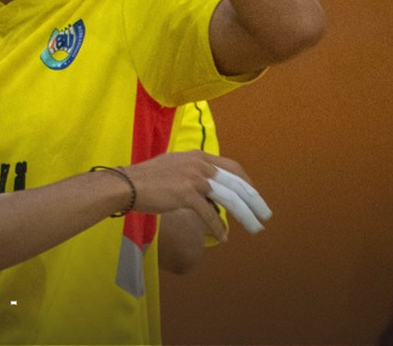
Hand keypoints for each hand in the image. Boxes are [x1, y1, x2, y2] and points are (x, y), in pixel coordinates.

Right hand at [121, 151, 270, 241]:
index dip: (248, 183)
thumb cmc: (147, 178)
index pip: (233, 167)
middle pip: (237, 183)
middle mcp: (199, 164)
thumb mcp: (174, 167)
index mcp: (197, 155)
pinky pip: (209, 214)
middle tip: (265, 216)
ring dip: (244, 216)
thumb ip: (194, 174)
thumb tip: (210, 191)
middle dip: (254, 201)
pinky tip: (223, 238)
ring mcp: (193, 178)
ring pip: (229, 199)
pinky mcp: (185, 194)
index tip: (255, 197)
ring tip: (254, 228)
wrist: (127, 184)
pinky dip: (218, 227)